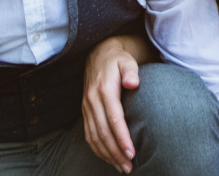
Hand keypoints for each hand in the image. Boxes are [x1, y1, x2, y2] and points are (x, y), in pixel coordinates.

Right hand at [82, 38, 139, 173]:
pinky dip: (98, 149)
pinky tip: (109, 158)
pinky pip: (88, 135)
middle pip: (103, 132)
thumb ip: (131, 71)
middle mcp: (92, 100)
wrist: (99, 53)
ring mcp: (86, 106)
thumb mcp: (127, 60)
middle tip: (129, 166)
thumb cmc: (118, 60)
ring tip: (121, 167)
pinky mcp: (84, 110)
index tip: (132, 152)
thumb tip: (133, 83)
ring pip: (94, 137)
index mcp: (104, 89)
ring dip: (107, 155)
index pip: (114, 118)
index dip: (122, 137)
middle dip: (116, 152)